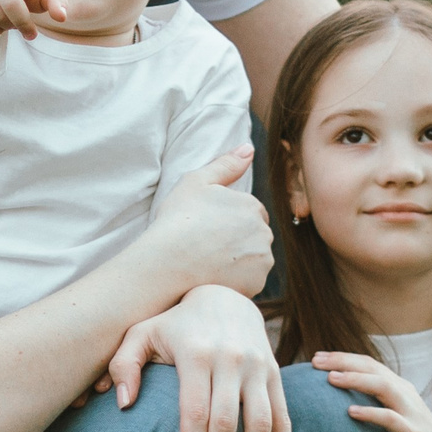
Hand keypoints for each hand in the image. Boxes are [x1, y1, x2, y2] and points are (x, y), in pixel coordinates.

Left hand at [108, 284, 289, 431]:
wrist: (222, 294)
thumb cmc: (173, 324)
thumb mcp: (141, 334)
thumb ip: (123, 365)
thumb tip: (119, 402)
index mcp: (197, 353)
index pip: (195, 412)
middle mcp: (232, 360)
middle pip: (228, 423)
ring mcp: (258, 367)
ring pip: (262, 423)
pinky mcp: (275, 373)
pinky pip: (284, 416)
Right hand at [143, 149, 271, 299]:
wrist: (167, 263)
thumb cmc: (177, 220)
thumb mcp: (196, 182)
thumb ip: (226, 164)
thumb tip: (249, 148)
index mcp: (251, 206)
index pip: (249, 214)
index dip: (227, 221)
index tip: (206, 228)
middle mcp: (263, 231)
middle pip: (253, 237)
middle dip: (236, 241)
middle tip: (206, 247)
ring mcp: (262, 259)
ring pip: (253, 259)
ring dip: (238, 261)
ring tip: (208, 263)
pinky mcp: (256, 283)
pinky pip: (249, 281)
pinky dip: (236, 281)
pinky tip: (213, 277)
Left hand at [314, 352, 431, 431]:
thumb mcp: (393, 423)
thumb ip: (375, 409)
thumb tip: (339, 407)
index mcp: (400, 390)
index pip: (369, 365)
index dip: (343, 358)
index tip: (316, 358)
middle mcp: (406, 396)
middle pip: (373, 369)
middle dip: (343, 361)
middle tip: (315, 360)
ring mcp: (411, 414)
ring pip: (383, 387)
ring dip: (356, 380)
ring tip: (330, 379)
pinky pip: (391, 419)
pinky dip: (371, 413)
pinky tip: (350, 412)